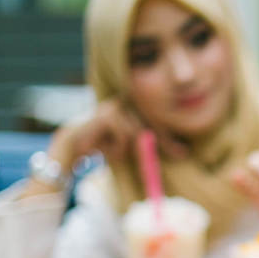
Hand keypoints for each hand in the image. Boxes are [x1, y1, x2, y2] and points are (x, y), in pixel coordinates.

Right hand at [49, 99, 187, 169]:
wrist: (74, 145)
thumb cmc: (105, 145)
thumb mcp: (132, 146)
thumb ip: (151, 145)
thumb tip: (183, 153)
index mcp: (134, 107)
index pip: (157, 121)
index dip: (170, 137)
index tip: (184, 153)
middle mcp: (127, 102)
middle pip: (154, 123)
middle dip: (165, 142)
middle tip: (180, 155)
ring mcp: (117, 106)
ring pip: (138, 133)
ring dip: (128, 148)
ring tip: (114, 151)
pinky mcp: (108, 114)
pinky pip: (125, 135)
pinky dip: (118, 147)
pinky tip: (105, 148)